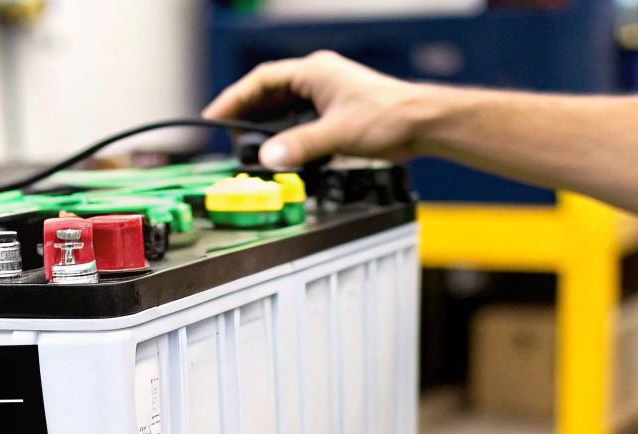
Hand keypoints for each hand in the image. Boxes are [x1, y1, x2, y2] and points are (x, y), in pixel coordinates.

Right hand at [202, 51, 437, 169]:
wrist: (422, 124)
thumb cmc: (389, 117)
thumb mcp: (337, 134)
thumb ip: (299, 146)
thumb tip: (267, 156)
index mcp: (313, 72)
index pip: (261, 81)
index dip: (234, 98)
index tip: (214, 115)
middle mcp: (318, 78)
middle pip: (270, 93)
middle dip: (247, 115)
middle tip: (230, 138)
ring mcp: (327, 94)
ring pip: (285, 108)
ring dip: (266, 126)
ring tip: (250, 147)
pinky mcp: (337, 112)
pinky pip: (301, 119)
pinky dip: (287, 134)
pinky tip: (282, 150)